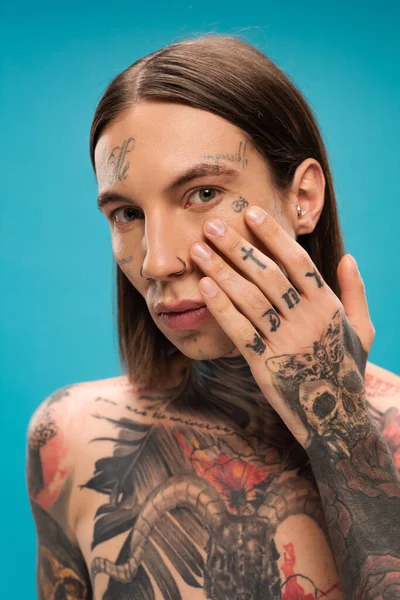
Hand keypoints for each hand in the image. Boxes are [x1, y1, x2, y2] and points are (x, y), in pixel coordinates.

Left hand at [190, 206, 373, 451]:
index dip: (273, 235)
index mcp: (327, 306)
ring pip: (250, 299)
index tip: (250, 213)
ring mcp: (285, 343)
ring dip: (221, 271)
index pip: (297, 261)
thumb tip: (348, 258)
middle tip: (211, 225)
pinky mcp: (265, 365)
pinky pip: (239, 331)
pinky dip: (221, 308)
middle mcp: (306, 320)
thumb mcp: (361, 329)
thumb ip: (355, 292)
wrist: (336, 419)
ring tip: (198, 250)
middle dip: (236, 247)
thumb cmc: (346, 368)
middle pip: (267, 275)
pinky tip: (203, 288)